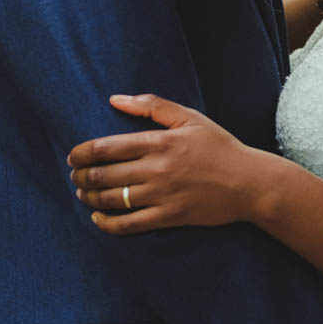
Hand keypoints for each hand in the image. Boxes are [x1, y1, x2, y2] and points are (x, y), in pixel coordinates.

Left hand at [68, 94, 261, 232]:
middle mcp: (158, 168)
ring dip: (90, 197)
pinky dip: (107, 224)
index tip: (73, 155)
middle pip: (104, 174)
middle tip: (75, 175)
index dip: (83, 152)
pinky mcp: (169, 217)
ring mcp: (163, 195)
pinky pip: (129, 224)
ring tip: (83, 193)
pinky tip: (98, 219)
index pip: (107, 147)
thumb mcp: (190, 118)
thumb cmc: (220, 146)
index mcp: (160, 141)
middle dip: (81, 175)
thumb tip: (115, 99)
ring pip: (112, 199)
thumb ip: (152, 106)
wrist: (249, 182)